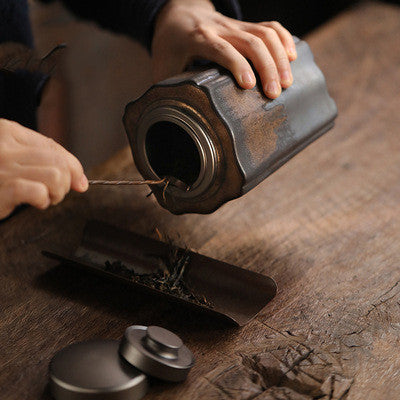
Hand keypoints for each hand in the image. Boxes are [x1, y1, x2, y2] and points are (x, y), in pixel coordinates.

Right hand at [0, 119, 87, 219]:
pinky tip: (34, 203)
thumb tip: (81, 181)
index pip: (54, 147)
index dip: (73, 166)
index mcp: (8, 131)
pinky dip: (43, 200)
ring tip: (45, 198)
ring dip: (57, 192)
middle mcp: (5, 146)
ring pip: (55, 175)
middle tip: (54, 193)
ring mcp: (2, 166)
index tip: (79, 181)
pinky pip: (38, 192)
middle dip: (65, 182)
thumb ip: (43, 161)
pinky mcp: (1, 188)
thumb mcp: (12, 158)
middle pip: (58, 162)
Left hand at [152, 0, 296, 98]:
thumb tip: (173, 123)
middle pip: (251, 41)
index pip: (221, 49)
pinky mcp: (245, 26)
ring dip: (280, 57)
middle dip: (267, 67)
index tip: (250, 86)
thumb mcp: (162, 68)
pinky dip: (284, 39)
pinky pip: (270, 26)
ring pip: (264, 33)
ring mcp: (235, 25)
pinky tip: (292, 56)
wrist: (176, 15)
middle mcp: (219, 28)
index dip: (237, 65)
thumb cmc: (169, 47)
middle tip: (275, 93)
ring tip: (287, 82)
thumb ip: (168, 92)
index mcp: (197, 39)